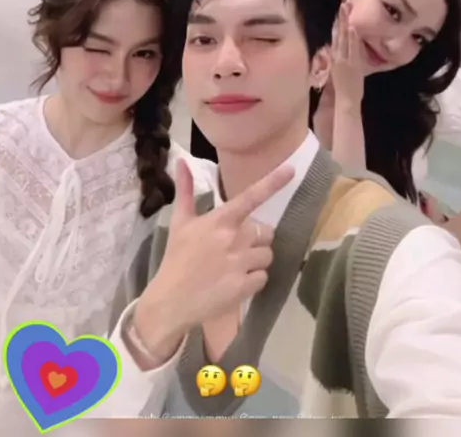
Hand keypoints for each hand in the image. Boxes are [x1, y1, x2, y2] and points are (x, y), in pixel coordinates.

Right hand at [134, 159, 293, 347]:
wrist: (170, 300)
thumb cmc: (176, 257)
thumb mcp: (180, 222)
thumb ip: (186, 191)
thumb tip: (182, 161)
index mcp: (219, 221)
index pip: (250, 197)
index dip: (272, 183)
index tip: (291, 170)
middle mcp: (233, 239)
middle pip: (266, 232)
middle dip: (256, 239)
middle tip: (236, 247)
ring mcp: (239, 264)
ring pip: (267, 256)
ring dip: (256, 260)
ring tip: (235, 266)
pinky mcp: (243, 287)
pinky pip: (263, 277)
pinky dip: (253, 280)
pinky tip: (235, 282)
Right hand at [331, 1, 364, 106]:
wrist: (345, 101)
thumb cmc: (343, 89)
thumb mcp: (337, 72)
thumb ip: (336, 60)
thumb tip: (334, 50)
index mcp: (334, 58)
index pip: (335, 38)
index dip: (337, 24)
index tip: (340, 12)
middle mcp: (338, 57)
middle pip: (339, 34)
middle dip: (341, 19)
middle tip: (343, 4)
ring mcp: (345, 60)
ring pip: (344, 38)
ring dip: (345, 23)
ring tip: (346, 9)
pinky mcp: (352, 64)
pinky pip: (352, 48)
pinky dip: (351, 38)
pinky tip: (351, 28)